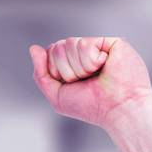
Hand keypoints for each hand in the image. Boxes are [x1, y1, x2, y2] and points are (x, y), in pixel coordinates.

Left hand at [28, 37, 151, 127]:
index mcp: (72, 63)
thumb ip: (41, 73)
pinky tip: (104, 66)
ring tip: (96, 75)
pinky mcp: (110, 42)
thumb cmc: (91, 106)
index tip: (72, 85)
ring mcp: (97, 46)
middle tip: (85, 82)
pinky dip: (90, 61)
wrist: (118, 108)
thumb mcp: (57, 95)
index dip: (55, 71)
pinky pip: (84, 43)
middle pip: (57, 47)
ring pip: (69, 43)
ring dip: (79, 68)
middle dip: (66, 70)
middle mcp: (84, 53)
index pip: (50, 53)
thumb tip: (33, 48)